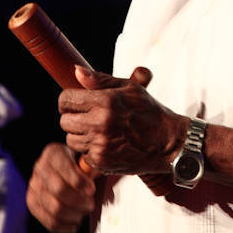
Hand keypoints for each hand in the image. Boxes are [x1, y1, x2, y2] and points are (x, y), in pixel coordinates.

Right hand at [27, 142, 94, 232]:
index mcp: (53, 152)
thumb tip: (97, 172)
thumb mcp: (84, 156)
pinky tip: (75, 224)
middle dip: (78, 200)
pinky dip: (63, 226)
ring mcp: (34, 186)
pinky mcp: (32, 202)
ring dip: (73, 214)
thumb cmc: (76, 162)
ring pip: (53, 208)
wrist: (60, 167)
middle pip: (59, 190)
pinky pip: (47, 220)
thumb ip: (90, 164)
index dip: (79, 181)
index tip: (92, 190)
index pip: (65, 169)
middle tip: (91, 204)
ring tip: (84, 213)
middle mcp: (40, 167)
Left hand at [59, 66, 188, 175]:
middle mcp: (100, 123)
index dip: (69, 99)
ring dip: (81, 134)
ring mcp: (100, 145)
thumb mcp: (129, 88)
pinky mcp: (102, 162)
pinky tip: (107, 142)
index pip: (65, 100)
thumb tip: (76, 70)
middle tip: (90, 115)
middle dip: (74, 116)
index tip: (79, 101)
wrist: (168, 141)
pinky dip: (91, 149)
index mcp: (105, 101)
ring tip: (100, 129)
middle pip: (64, 121)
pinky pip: (83, 154)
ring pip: (71, 139)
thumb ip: (99, 79)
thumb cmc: (149, 111)